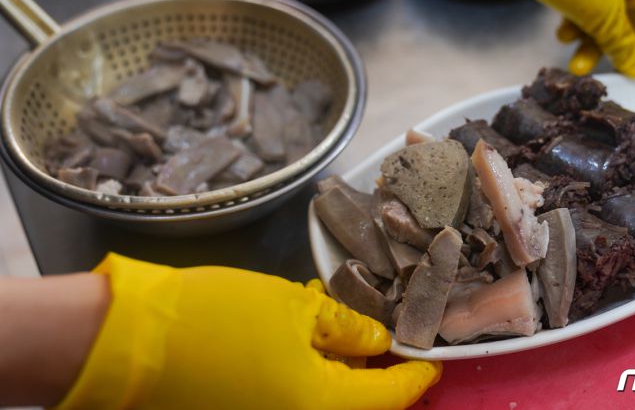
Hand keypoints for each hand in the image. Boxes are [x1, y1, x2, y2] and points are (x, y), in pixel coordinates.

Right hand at [54, 254, 440, 409]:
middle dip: (380, 375)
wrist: (128, 340)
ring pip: (325, 400)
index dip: (415, 377)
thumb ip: (344, 328)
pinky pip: (293, 397)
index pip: (387, 398)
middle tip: (393, 341)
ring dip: (343, 369)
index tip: (434, 361)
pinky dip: (310, 372)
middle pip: (358, 405)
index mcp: (320, 407)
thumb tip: (377, 340)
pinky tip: (311, 333)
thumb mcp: (292, 308)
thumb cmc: (218, 318)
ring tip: (352, 327)